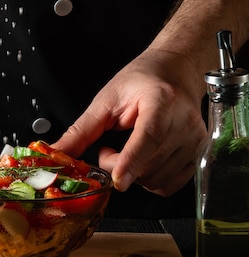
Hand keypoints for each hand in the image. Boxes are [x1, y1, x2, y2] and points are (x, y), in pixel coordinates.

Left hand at [53, 49, 207, 195]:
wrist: (176, 71)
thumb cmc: (143, 80)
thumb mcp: (107, 99)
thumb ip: (82, 129)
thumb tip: (57, 152)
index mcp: (162, 100)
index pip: (149, 136)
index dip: (132, 160)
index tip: (118, 179)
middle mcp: (184, 121)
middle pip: (149, 163)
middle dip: (118, 165)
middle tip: (107, 149)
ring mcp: (195, 140)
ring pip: (157, 179)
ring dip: (133, 174)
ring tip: (127, 150)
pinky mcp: (199, 155)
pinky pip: (170, 185)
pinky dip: (150, 181)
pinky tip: (142, 162)